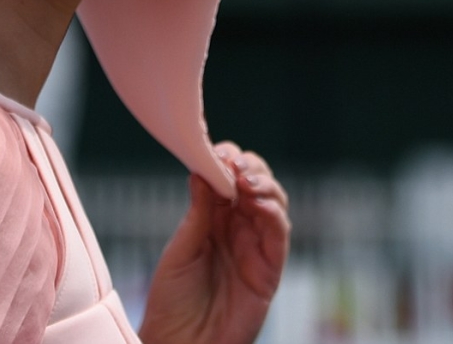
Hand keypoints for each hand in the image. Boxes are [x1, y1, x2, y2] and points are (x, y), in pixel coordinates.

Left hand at [138, 142, 289, 343]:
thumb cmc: (172, 300)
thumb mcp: (181, 248)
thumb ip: (198, 212)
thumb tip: (202, 167)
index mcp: (213, 218)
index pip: (228, 178)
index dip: (227, 160)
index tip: (218, 152)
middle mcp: (238, 229)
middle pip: (256, 185)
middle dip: (250, 167)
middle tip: (235, 164)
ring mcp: (256, 248)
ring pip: (274, 204)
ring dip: (265, 185)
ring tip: (246, 180)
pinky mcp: (269, 271)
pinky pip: (280, 236)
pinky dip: (274, 214)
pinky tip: (259, 202)